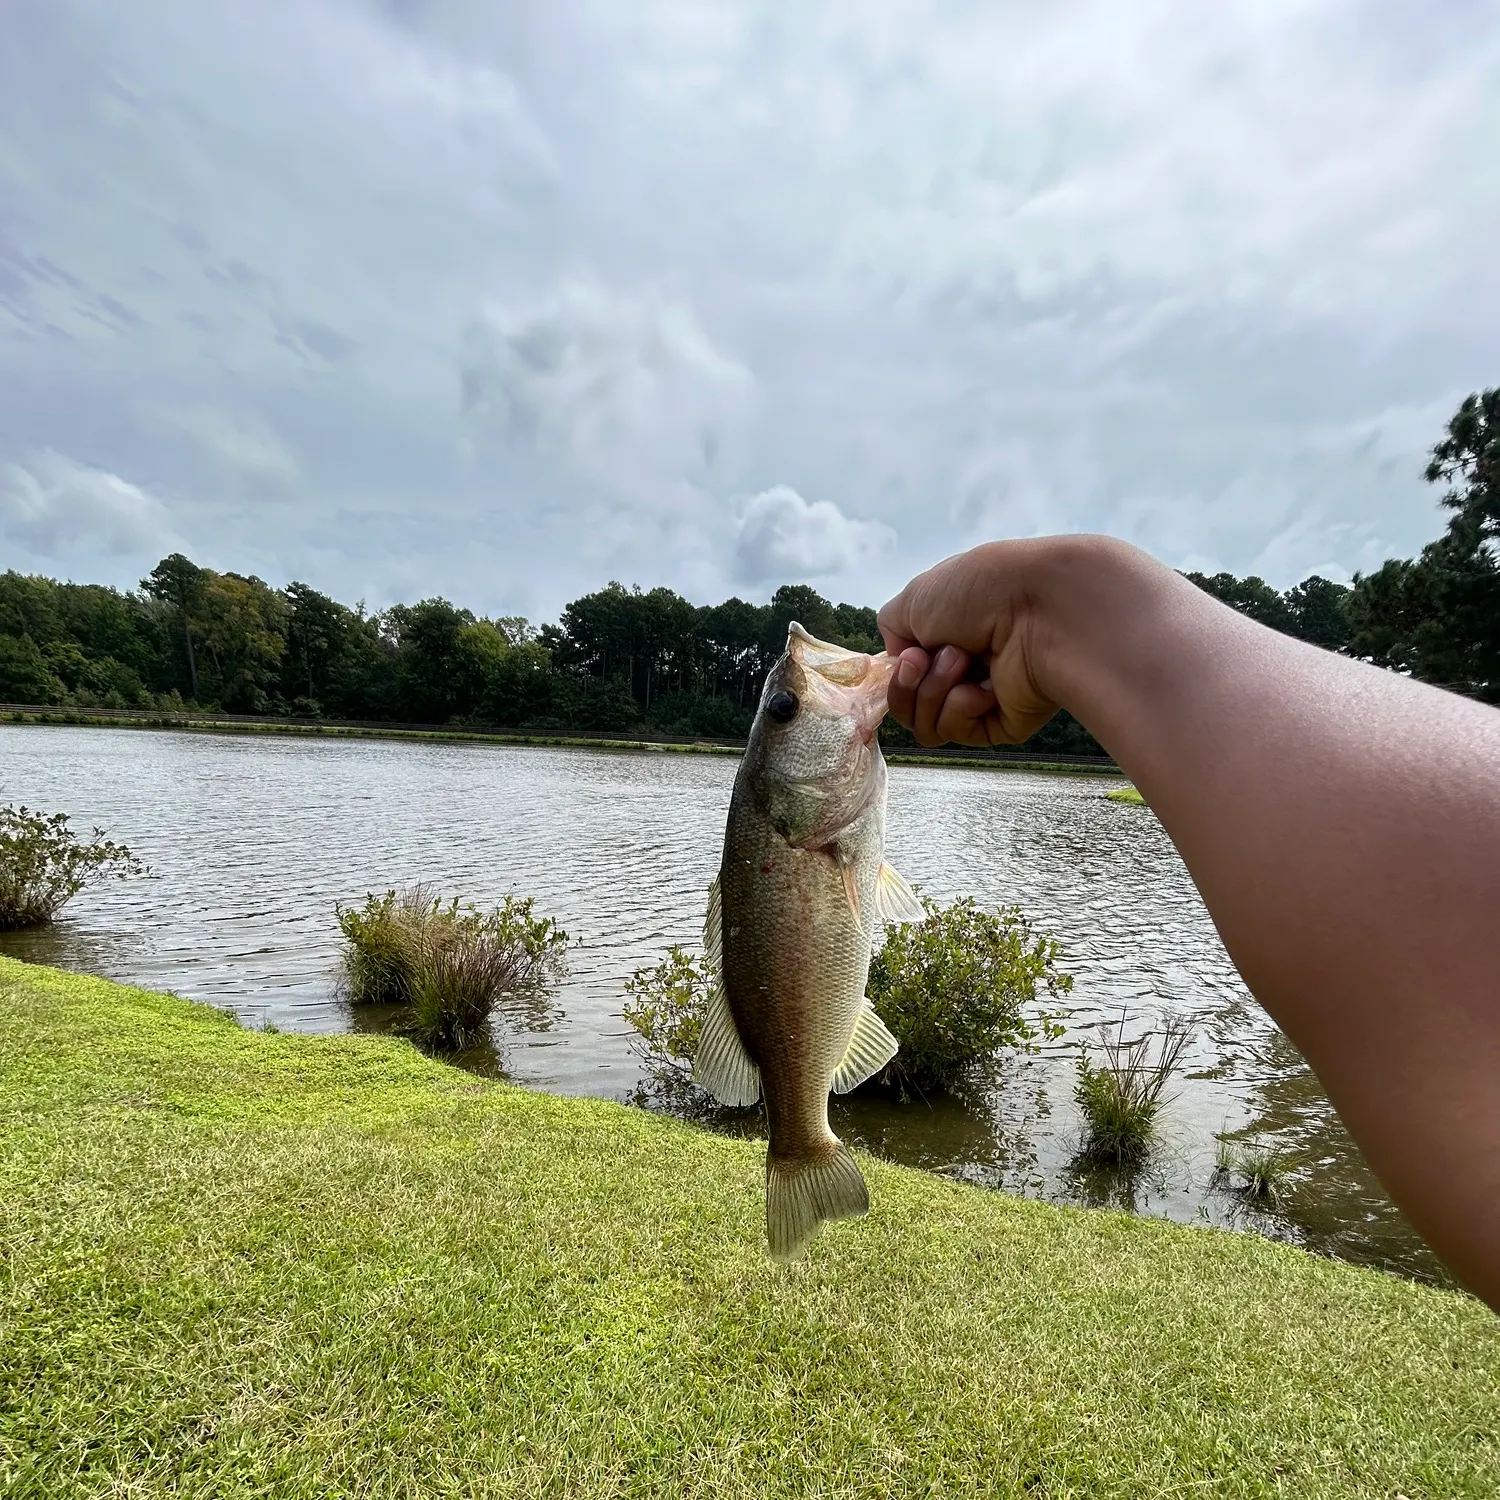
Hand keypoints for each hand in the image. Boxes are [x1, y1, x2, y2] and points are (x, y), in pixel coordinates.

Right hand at [877, 540, 1064, 747]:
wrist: (1038, 610)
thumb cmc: (980, 591)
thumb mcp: (914, 597)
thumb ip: (893, 630)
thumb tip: (903, 660)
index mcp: (947, 635)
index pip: (904, 674)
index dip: (897, 673)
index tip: (909, 655)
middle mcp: (964, 667)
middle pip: (909, 703)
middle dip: (912, 682)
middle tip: (936, 656)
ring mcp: (982, 697)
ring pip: (926, 723)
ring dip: (934, 691)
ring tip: (963, 662)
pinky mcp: (1000, 725)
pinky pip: (955, 732)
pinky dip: (958, 709)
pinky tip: (981, 689)